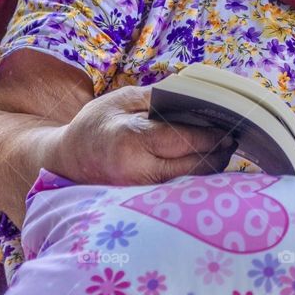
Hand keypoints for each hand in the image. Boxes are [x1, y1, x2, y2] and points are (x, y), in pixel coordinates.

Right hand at [57, 85, 236, 185]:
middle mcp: (136, 170)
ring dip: (207, 167)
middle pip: (191, 167)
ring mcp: (138, 190)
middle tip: (230, 141)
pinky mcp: (140, 200)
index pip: (182, 140)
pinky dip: (191, 176)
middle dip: (215, 154)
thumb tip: (194, 94)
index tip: (227, 129)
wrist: (64, 160)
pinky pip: (175, 189)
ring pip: (186, 182)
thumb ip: (158, 96)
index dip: (209, 136)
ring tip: (221, 151)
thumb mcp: (121, 99)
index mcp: (131, 139)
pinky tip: (200, 163)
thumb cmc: (94, 125)